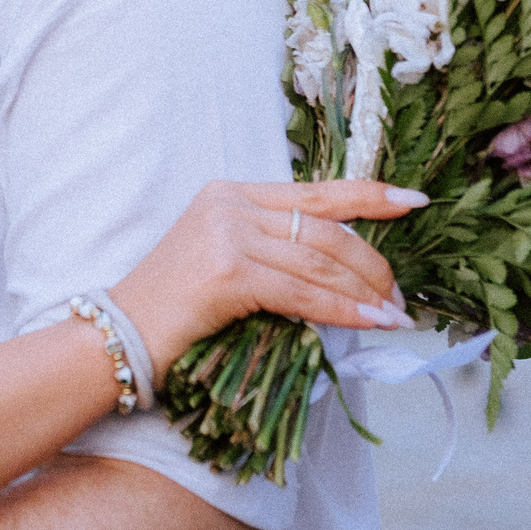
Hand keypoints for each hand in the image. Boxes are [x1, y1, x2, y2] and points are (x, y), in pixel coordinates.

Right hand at [111, 180, 423, 382]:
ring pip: (321, 262)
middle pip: (326, 229)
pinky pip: (303, 293)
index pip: (316, 191)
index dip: (370, 196)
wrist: (117, 338)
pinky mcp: (228, 271)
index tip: (413, 200)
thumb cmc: (172, 312)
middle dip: (374, 264)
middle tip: (400, 297)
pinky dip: (342, 310)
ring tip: (393, 316)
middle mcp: (232, 203)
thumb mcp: (223, 263)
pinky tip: (367, 323)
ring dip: (366, 293)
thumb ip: (272, 253)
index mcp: (232, 193)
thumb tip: (342, 276)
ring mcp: (228, 234)